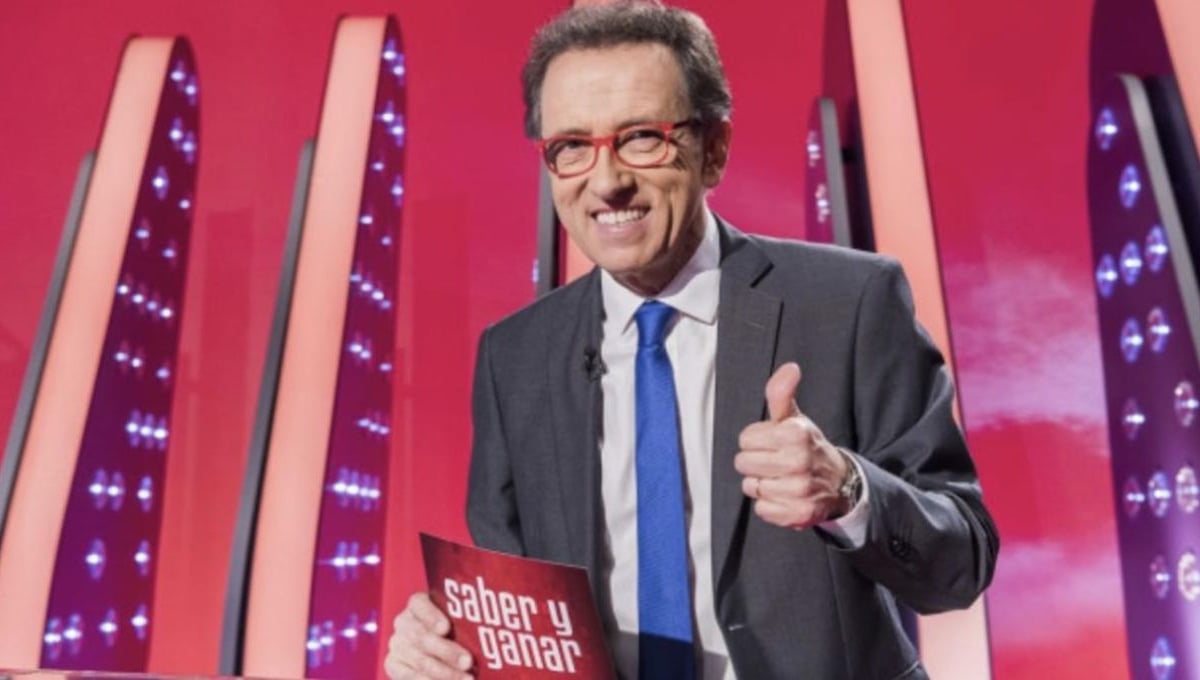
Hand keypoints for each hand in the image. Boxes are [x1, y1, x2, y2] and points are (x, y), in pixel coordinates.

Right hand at [385, 592, 474, 679]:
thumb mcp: (463, 620)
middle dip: (446, 651)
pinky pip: (407, 676)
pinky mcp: (392, 664)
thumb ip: (470, 620)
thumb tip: (495, 626)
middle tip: (468, 662)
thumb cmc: (461, 629)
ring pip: (420, 661)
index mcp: (418, 604)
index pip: (419, 604)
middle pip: (422, 637)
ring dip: (445, 673)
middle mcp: (404, 622)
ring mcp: (397, 644)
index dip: (431, 616)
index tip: (446, 628)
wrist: (440, 651)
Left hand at [734, 362, 851, 528]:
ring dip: (762, 484)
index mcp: (795, 434)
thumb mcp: (794, 418)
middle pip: (743, 463)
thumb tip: (789, 368)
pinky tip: (785, 495)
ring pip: (751, 487)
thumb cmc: (807, 446)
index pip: (745, 439)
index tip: (773, 443)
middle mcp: (798, 462)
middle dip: (755, 462)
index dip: (756, 440)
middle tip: (775, 461)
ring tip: (781, 478)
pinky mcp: (798, 513)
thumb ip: (781, 392)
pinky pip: (762, 510)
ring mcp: (799, 490)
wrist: (839, 482)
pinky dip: (770, 505)